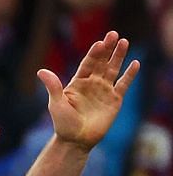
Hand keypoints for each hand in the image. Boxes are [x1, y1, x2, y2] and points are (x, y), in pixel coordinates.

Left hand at [41, 31, 140, 149]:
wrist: (76, 140)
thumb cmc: (63, 123)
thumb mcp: (57, 103)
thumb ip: (53, 86)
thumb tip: (41, 71)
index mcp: (78, 83)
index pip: (88, 63)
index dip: (94, 53)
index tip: (100, 43)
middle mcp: (92, 84)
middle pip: (102, 62)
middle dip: (108, 48)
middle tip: (114, 34)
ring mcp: (104, 90)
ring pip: (113, 69)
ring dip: (119, 56)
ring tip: (124, 42)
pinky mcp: (115, 100)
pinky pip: (123, 84)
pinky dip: (129, 74)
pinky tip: (135, 63)